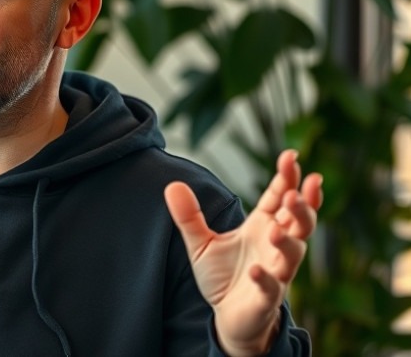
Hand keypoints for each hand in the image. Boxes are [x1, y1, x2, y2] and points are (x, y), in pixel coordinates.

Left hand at [164, 150, 322, 355]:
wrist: (227, 317)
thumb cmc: (223, 276)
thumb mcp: (201, 242)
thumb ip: (189, 216)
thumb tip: (172, 185)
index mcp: (263, 226)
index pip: (279, 197)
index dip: (287, 178)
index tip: (290, 156)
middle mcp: (275, 246)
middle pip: (299, 221)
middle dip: (302, 205)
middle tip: (295, 191)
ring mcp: (275, 272)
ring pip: (293, 253)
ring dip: (287, 240)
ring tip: (276, 227)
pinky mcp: (266, 298)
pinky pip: (271, 288)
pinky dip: (265, 280)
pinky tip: (256, 272)